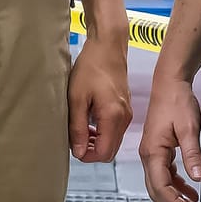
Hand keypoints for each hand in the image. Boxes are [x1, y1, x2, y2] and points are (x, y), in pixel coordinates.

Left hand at [67, 42, 131, 162]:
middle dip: (92, 151)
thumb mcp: (77, 98)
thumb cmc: (91, 66)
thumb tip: (79, 152)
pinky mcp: (125, 108)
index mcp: (113, 117)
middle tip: (75, 138)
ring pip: (113, 141)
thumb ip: (78, 127)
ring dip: (97, 141)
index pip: (103, 153)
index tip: (73, 146)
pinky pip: (115, 130)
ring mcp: (127, 113)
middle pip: (110, 151)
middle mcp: (124, 118)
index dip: (86, 156)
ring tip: (80, 128)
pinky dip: (103, 132)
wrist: (108, 45)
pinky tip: (89, 120)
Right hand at [137, 74, 200, 201]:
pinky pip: (164, 174)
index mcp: (153, 152)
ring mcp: (152, 153)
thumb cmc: (177, 102)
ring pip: (160, 184)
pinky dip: (176, 186)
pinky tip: (191, 191)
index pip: (161, 187)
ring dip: (175, 198)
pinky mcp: (159, 149)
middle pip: (157, 190)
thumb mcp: (189, 128)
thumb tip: (199, 179)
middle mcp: (148, 156)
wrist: (170, 83)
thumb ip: (192, 154)